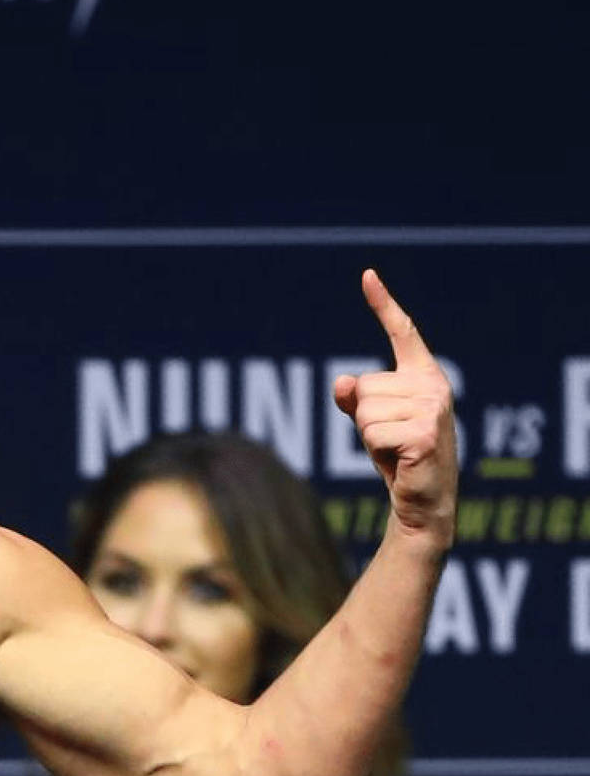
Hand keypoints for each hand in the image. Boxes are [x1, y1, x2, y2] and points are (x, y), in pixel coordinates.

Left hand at [332, 269, 457, 547]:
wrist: (423, 501)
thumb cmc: (397, 457)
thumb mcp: (371, 421)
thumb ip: (354, 397)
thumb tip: (343, 382)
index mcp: (423, 376)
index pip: (402, 333)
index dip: (383, 304)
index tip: (366, 275)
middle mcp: (433, 386)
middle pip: (362, 386)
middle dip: (363, 417)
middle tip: (390, 438)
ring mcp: (432, 408)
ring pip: (363, 410)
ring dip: (367, 435)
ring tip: (395, 449)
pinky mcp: (424, 433)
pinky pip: (369, 432)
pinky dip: (373, 450)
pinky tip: (399, 460)